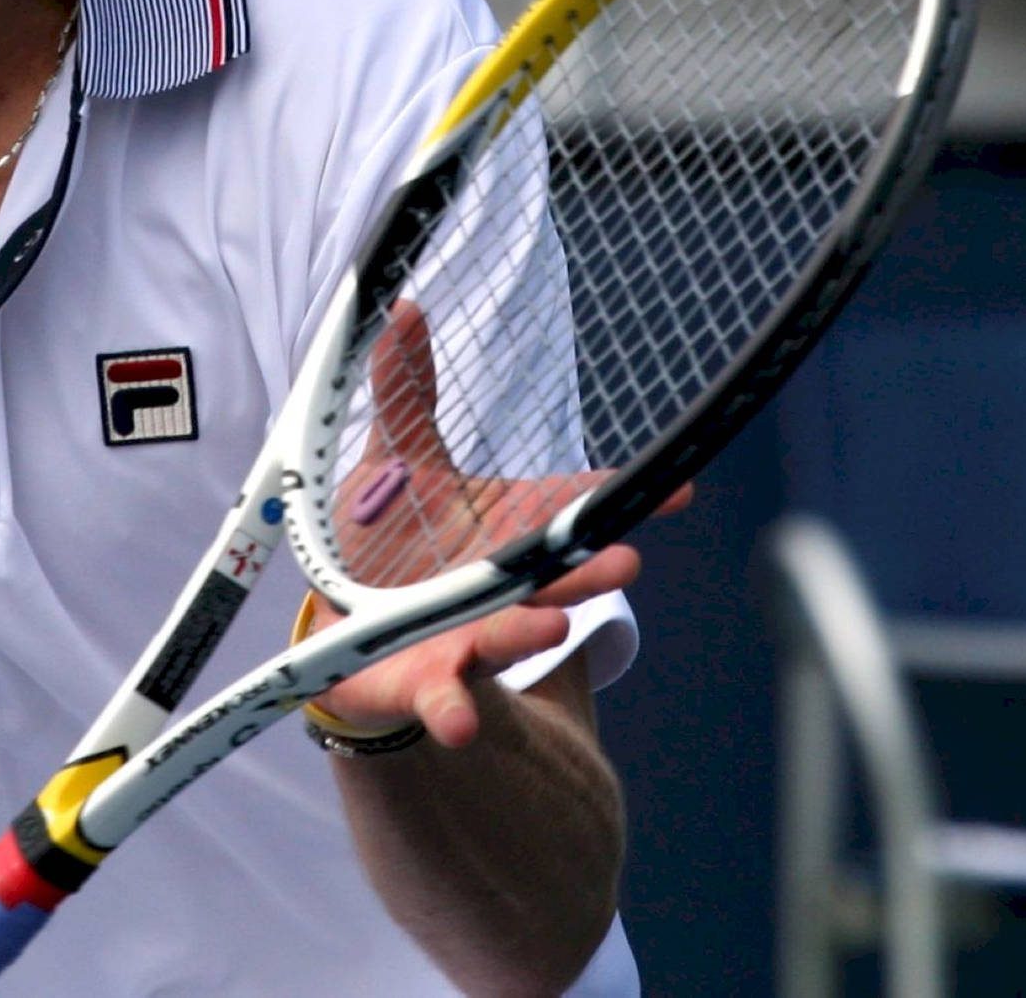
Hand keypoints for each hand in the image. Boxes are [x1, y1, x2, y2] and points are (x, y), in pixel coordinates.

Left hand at [315, 301, 689, 747]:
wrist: (346, 629)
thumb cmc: (387, 540)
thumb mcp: (394, 458)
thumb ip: (406, 390)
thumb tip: (402, 306)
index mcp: (505, 528)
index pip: (572, 507)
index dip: (621, 498)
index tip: (680, 488)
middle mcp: (500, 584)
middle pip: (552, 574)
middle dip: (587, 569)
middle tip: (627, 562)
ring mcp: (469, 635)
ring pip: (508, 634)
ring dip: (530, 630)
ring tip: (554, 624)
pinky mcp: (425, 679)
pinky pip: (442, 698)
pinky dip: (454, 709)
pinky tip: (461, 719)